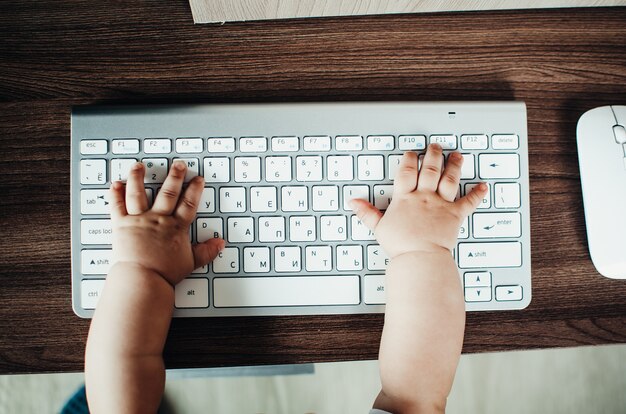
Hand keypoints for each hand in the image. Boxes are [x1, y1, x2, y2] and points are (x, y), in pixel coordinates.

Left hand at [109, 161, 224, 285]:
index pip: (188, 203)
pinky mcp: (121, 225)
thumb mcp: (191, 262)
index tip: (198, 179)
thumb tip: (220, 244)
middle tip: (178, 164)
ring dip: (139, 177)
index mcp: (176, 227)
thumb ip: (206, 251)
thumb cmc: (164, 274)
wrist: (143, 280)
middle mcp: (158, 220)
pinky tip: (116, 183)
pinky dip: (115, 194)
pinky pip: (117, 206)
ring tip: (139, 166)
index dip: (195, 189)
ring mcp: (139, 220)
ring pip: (139, 193)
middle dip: (175, 176)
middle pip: (168, 193)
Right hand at [350, 144, 486, 257]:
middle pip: (430, 169)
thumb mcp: (379, 227)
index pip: (407, 171)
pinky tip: (483, 186)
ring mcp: (441, 204)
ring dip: (454, 165)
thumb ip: (367, 212)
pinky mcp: (455, 215)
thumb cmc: (401, 245)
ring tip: (457, 156)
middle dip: (433, 155)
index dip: (409, 159)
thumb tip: (354, 202)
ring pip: (449, 179)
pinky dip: (477, 193)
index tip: (411, 153)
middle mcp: (424, 197)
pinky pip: (469, 202)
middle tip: (435, 146)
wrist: (420, 258)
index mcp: (405, 198)